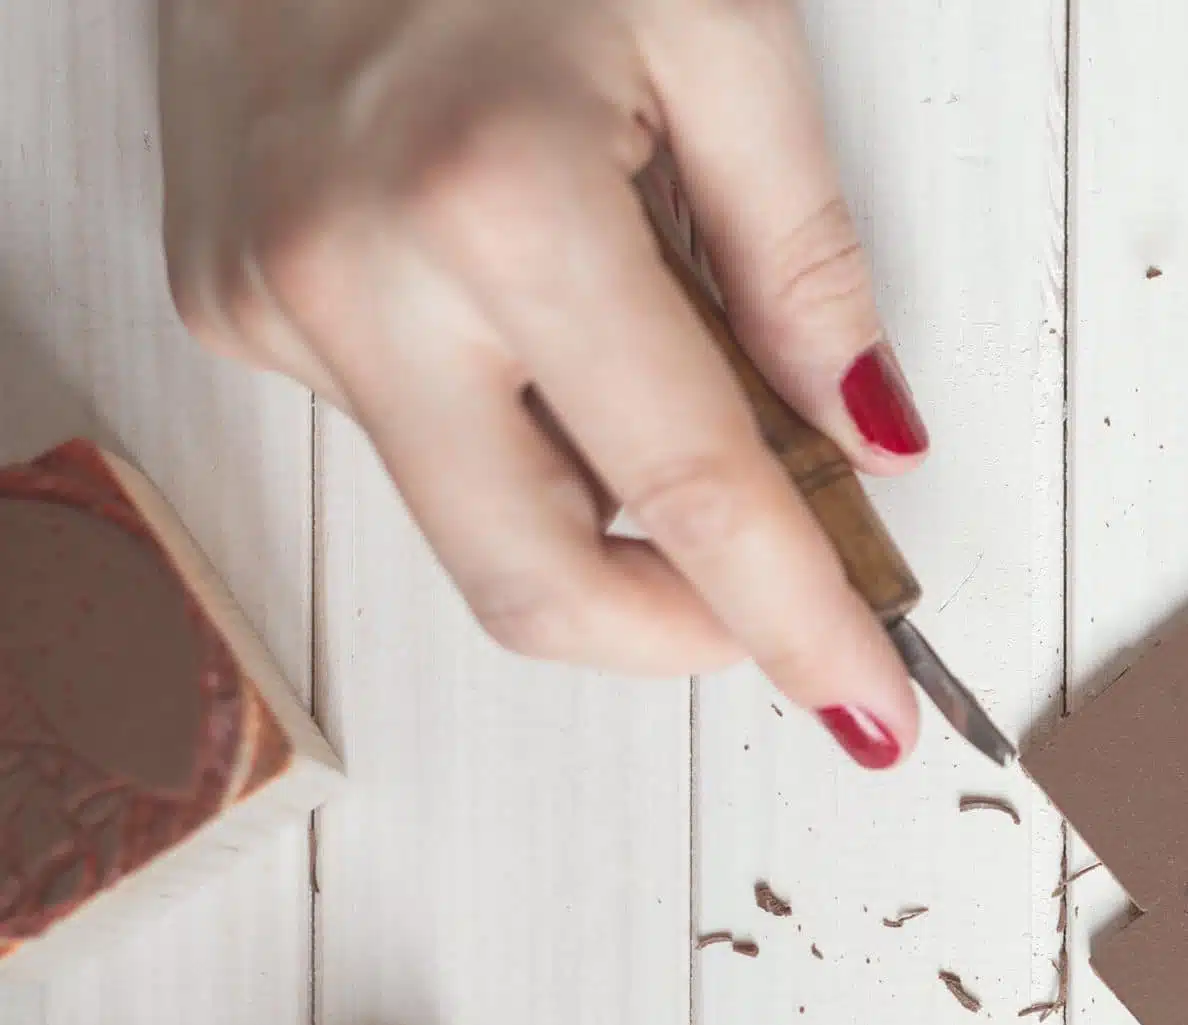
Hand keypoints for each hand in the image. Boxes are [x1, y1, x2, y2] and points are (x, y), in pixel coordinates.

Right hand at [160, 0, 923, 767]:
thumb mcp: (720, 27)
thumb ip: (803, 255)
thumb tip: (870, 435)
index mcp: (500, 200)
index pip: (690, 493)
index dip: (794, 625)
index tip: (868, 709)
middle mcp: (358, 275)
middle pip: (535, 588)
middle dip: (679, 637)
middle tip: (782, 611)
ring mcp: (274, 301)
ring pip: (473, 524)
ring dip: (602, 518)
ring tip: (670, 384)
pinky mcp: (233, 304)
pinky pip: (409, 435)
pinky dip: (511, 418)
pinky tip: (527, 298)